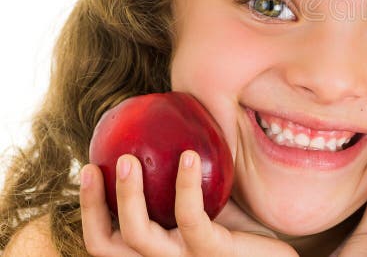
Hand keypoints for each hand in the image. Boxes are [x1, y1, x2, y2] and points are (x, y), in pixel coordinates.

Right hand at [80, 150, 298, 256]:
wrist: (275, 256)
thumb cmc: (240, 228)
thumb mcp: (206, 201)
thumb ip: (184, 179)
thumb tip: (167, 127)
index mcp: (154, 252)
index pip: (104, 240)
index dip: (89, 208)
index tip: (89, 167)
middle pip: (106, 245)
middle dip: (93, 205)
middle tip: (96, 164)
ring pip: (139, 234)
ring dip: (128, 195)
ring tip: (130, 158)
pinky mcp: (211, 252)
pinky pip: (190, 218)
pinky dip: (185, 185)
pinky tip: (189, 155)